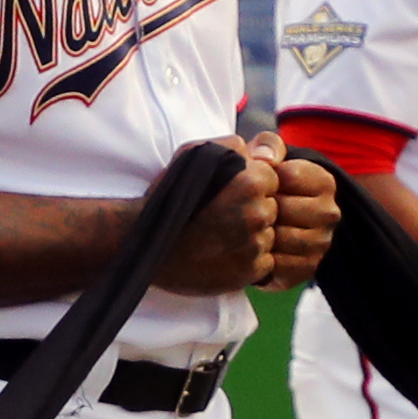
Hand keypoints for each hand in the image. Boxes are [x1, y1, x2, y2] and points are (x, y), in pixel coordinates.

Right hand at [163, 139, 284, 294]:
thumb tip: (259, 154)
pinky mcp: (249, 272)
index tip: (229, 195)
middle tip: (222, 218)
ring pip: (268, 237)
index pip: (273, 181)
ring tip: (219, 238)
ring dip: (250, 238)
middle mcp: (258, 213)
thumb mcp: (195, 154)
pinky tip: (222, 255)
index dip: (252, 187)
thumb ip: (233, 146)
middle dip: (252, 212)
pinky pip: (263, 264)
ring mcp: (254, 245)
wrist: (145, 243)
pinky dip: (248, 261)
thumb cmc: (168, 196)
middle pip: (272, 210)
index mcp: (251, 182)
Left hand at [252, 136, 337, 288]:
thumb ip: (267, 145)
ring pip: (281, 239)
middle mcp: (330, 213)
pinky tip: (255, 250)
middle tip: (247, 209)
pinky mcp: (309, 268)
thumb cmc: (268, 187)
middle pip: (282, 210)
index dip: (263, 180)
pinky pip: (279, 266)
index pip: (287, 176)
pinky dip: (262, 259)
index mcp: (324, 182)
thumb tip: (264, 159)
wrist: (268, 224)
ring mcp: (322, 243)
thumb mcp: (267, 158)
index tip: (256, 184)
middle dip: (260, 209)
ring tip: (250, 229)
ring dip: (260, 235)